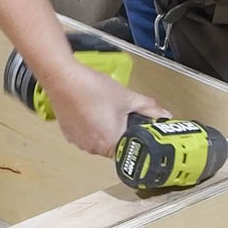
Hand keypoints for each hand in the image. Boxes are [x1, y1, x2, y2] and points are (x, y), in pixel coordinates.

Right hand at [45, 62, 170, 156]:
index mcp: (109, 143)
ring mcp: (79, 142)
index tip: (138, 128)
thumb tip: (164, 114)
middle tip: (123, 114)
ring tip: (105, 109)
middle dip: (122, 131)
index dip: (136, 138)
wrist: (63, 78)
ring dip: (106, 129)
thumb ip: (148, 108)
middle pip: (115, 146)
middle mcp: (92, 148)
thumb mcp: (127, 97)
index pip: (130, 149)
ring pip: (100, 140)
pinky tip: (92, 109)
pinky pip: (86, 135)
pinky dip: (92, 126)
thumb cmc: (91, 88)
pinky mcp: (69, 134)